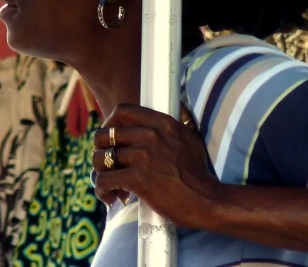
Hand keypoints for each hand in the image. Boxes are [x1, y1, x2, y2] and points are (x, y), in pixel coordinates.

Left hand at [92, 103, 221, 229]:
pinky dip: (102, 190)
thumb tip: (175, 105)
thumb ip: (176, 123)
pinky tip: (110, 197)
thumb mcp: (191, 138)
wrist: (208, 201)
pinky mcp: (137, 178)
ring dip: (99, 173)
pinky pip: (104, 179)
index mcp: (162, 123)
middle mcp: (151, 135)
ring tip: (109, 185)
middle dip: (100, 151)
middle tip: (106, 166)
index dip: (109, 124)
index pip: (122, 110)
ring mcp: (143, 156)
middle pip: (104, 134)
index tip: (110, 139)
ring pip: (101, 158)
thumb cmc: (199, 173)